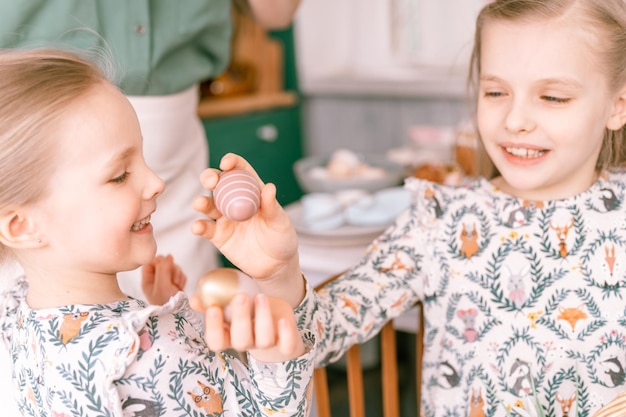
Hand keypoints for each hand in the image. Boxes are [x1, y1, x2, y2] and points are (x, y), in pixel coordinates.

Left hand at [141, 254, 186, 304]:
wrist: (180, 315)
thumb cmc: (167, 303)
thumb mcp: (162, 285)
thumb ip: (163, 268)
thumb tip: (168, 256)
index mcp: (147, 280)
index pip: (150, 262)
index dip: (159, 262)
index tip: (165, 268)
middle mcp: (156, 280)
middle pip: (164, 263)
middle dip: (171, 269)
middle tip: (172, 280)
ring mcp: (166, 282)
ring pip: (173, 267)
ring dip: (178, 274)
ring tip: (177, 285)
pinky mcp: (176, 283)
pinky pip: (180, 273)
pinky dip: (182, 278)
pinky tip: (180, 287)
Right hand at [191, 153, 300, 288]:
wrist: (276, 266)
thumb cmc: (282, 239)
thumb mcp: (281, 222)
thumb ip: (272, 207)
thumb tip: (269, 187)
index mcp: (253, 191)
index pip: (241, 171)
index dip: (232, 163)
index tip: (226, 163)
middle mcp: (236, 201)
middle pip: (219, 183)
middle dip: (210, 177)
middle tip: (211, 180)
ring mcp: (225, 218)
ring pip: (208, 204)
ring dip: (201, 202)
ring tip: (201, 204)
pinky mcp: (219, 236)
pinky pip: (205, 228)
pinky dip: (199, 226)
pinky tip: (198, 227)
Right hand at [191, 292, 304, 361]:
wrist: (275, 317)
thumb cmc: (247, 308)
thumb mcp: (229, 303)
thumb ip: (211, 300)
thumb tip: (194, 298)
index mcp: (229, 336)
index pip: (216, 342)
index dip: (214, 329)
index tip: (214, 308)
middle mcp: (246, 342)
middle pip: (241, 341)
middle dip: (240, 319)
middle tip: (241, 296)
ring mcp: (266, 344)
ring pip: (264, 340)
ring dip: (262, 318)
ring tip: (260, 297)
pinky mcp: (285, 343)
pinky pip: (286, 346)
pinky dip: (286, 334)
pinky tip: (283, 319)